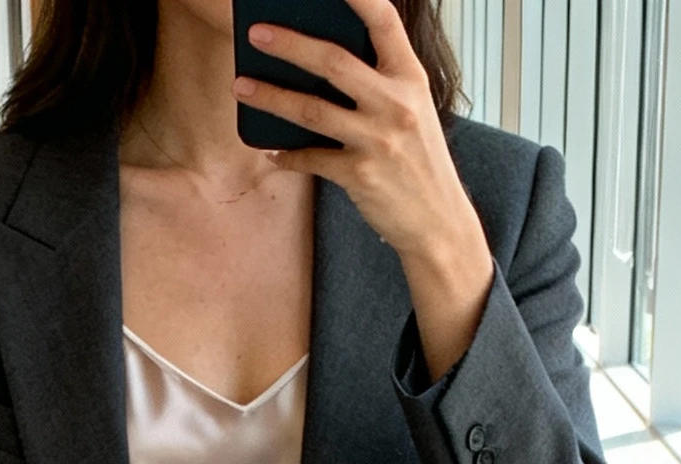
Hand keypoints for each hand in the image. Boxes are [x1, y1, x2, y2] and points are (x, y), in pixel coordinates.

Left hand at [235, 0, 493, 376]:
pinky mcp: (360, 175)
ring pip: (312, 110)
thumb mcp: (413, 112)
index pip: (384, 22)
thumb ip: (380, 83)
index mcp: (411, 79)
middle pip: (334, 61)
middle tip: (256, 33)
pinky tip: (271, 149)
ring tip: (242, 86)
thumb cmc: (419, 163)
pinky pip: (311, 158)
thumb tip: (322, 62)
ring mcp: (378, 140)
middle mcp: (397, 104)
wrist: (439, 223)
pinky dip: (287, 154)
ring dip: (271, 97)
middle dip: (290, 44)